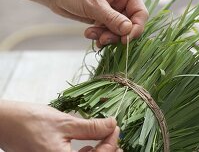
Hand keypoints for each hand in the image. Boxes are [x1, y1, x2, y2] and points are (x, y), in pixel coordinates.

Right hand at [0, 101, 120, 151]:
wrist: (6, 123)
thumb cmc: (31, 122)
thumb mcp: (66, 123)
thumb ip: (91, 127)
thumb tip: (112, 124)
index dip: (112, 142)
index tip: (116, 127)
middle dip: (108, 150)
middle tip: (115, 136)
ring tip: (105, 139)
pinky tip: (88, 145)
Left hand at [12, 0, 147, 46]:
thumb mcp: (94, 4)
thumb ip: (112, 18)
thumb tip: (128, 31)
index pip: (140, 13)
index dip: (136, 28)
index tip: (125, 40)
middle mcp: (120, 2)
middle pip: (130, 24)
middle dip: (117, 35)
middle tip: (105, 40)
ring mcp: (112, 12)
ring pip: (118, 31)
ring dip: (107, 37)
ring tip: (92, 34)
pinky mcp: (103, 19)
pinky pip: (108, 32)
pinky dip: (101, 36)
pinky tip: (90, 35)